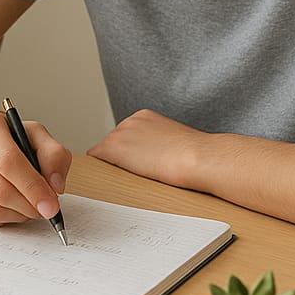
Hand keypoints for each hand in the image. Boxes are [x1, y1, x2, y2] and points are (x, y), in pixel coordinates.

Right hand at [0, 108, 71, 226]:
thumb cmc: (2, 139)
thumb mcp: (32, 133)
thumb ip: (53, 154)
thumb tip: (55, 187)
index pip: (9, 161)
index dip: (34, 187)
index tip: (52, 206)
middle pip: (1, 190)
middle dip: (29, 206)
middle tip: (44, 209)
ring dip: (18, 215)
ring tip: (27, 204)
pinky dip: (2, 219)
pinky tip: (8, 206)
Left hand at [88, 109, 203, 188]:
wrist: (199, 157)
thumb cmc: (197, 157)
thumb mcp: (175, 142)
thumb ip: (159, 143)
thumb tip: (156, 157)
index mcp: (145, 116)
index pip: (127, 135)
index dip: (133, 153)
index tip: (142, 164)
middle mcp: (130, 120)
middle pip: (114, 142)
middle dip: (121, 158)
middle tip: (139, 173)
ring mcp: (120, 132)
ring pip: (105, 151)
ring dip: (114, 165)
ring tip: (135, 177)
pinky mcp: (113, 147)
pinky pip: (96, 158)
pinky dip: (101, 169)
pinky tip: (115, 178)